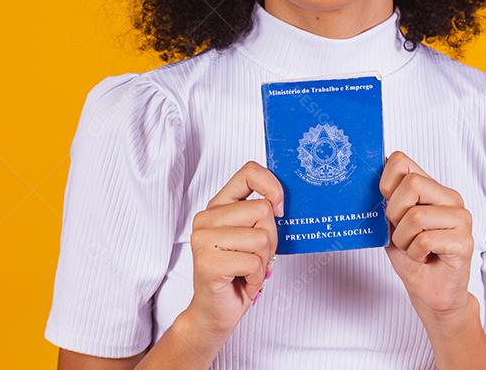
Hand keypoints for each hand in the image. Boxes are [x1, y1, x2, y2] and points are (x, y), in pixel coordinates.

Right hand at [183, 161, 283, 341]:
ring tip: (247, 271)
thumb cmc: (236, 274)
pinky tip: (243, 282)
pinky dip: (256, 277)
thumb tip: (281, 203)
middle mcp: (206, 218)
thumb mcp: (251, 237)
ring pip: (261, 238)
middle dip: (270, 241)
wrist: (214, 312)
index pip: (249, 173)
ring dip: (263, 262)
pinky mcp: (208, 262)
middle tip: (255, 258)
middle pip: (262, 210)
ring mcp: (203, 239)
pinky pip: (254, 262)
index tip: (279, 208)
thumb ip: (260, 216)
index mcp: (218, 206)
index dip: (272, 186)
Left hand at [379, 151, 473, 321]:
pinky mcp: (464, 242)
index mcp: (433, 188)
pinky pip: (425, 240)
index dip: (385, 182)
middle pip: (412, 184)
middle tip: (401, 232)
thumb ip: (387, 200)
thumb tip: (366, 177)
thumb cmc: (412, 256)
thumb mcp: (391, 223)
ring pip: (416, 216)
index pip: (401, 161)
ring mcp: (462, 219)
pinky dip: (415, 253)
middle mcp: (451, 198)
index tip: (387, 205)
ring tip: (413, 248)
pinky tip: (424, 258)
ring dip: (403, 239)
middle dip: (394, 213)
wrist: (431, 293)